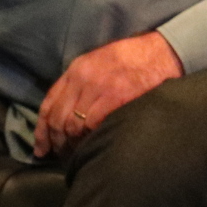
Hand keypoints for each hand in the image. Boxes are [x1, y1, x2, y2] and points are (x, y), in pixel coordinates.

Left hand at [32, 31, 181, 157]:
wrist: (165, 51)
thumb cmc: (135, 58)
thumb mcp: (101, 61)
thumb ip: (82, 81)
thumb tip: (67, 112)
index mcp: (77, 67)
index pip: (48, 103)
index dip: (42, 130)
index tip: (41, 148)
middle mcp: (83, 77)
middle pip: (57, 118)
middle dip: (56, 142)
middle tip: (60, 155)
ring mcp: (98, 87)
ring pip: (72, 125)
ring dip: (72, 144)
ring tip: (76, 154)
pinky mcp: (115, 96)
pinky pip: (92, 124)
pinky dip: (89, 137)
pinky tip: (92, 144)